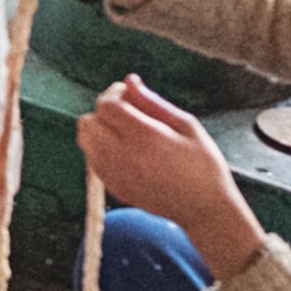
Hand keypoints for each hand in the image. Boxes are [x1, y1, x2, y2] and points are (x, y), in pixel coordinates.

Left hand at [76, 75, 264, 280]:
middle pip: (88, 123)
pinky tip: (126, 151)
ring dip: (99, 131)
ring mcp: (116, 176)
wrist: (204, 209)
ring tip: (126, 132)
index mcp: (145, 137)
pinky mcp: (114, 189)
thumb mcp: (186, 125)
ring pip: (85, 142)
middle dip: (104, 111)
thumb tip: (130, 81)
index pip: (107, 106)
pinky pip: (93, 161)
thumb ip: (153, 102)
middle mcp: (124, 157)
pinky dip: (101, 150)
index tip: (129, 94)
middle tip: (127, 112)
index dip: (114, 94)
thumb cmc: (203, 165)